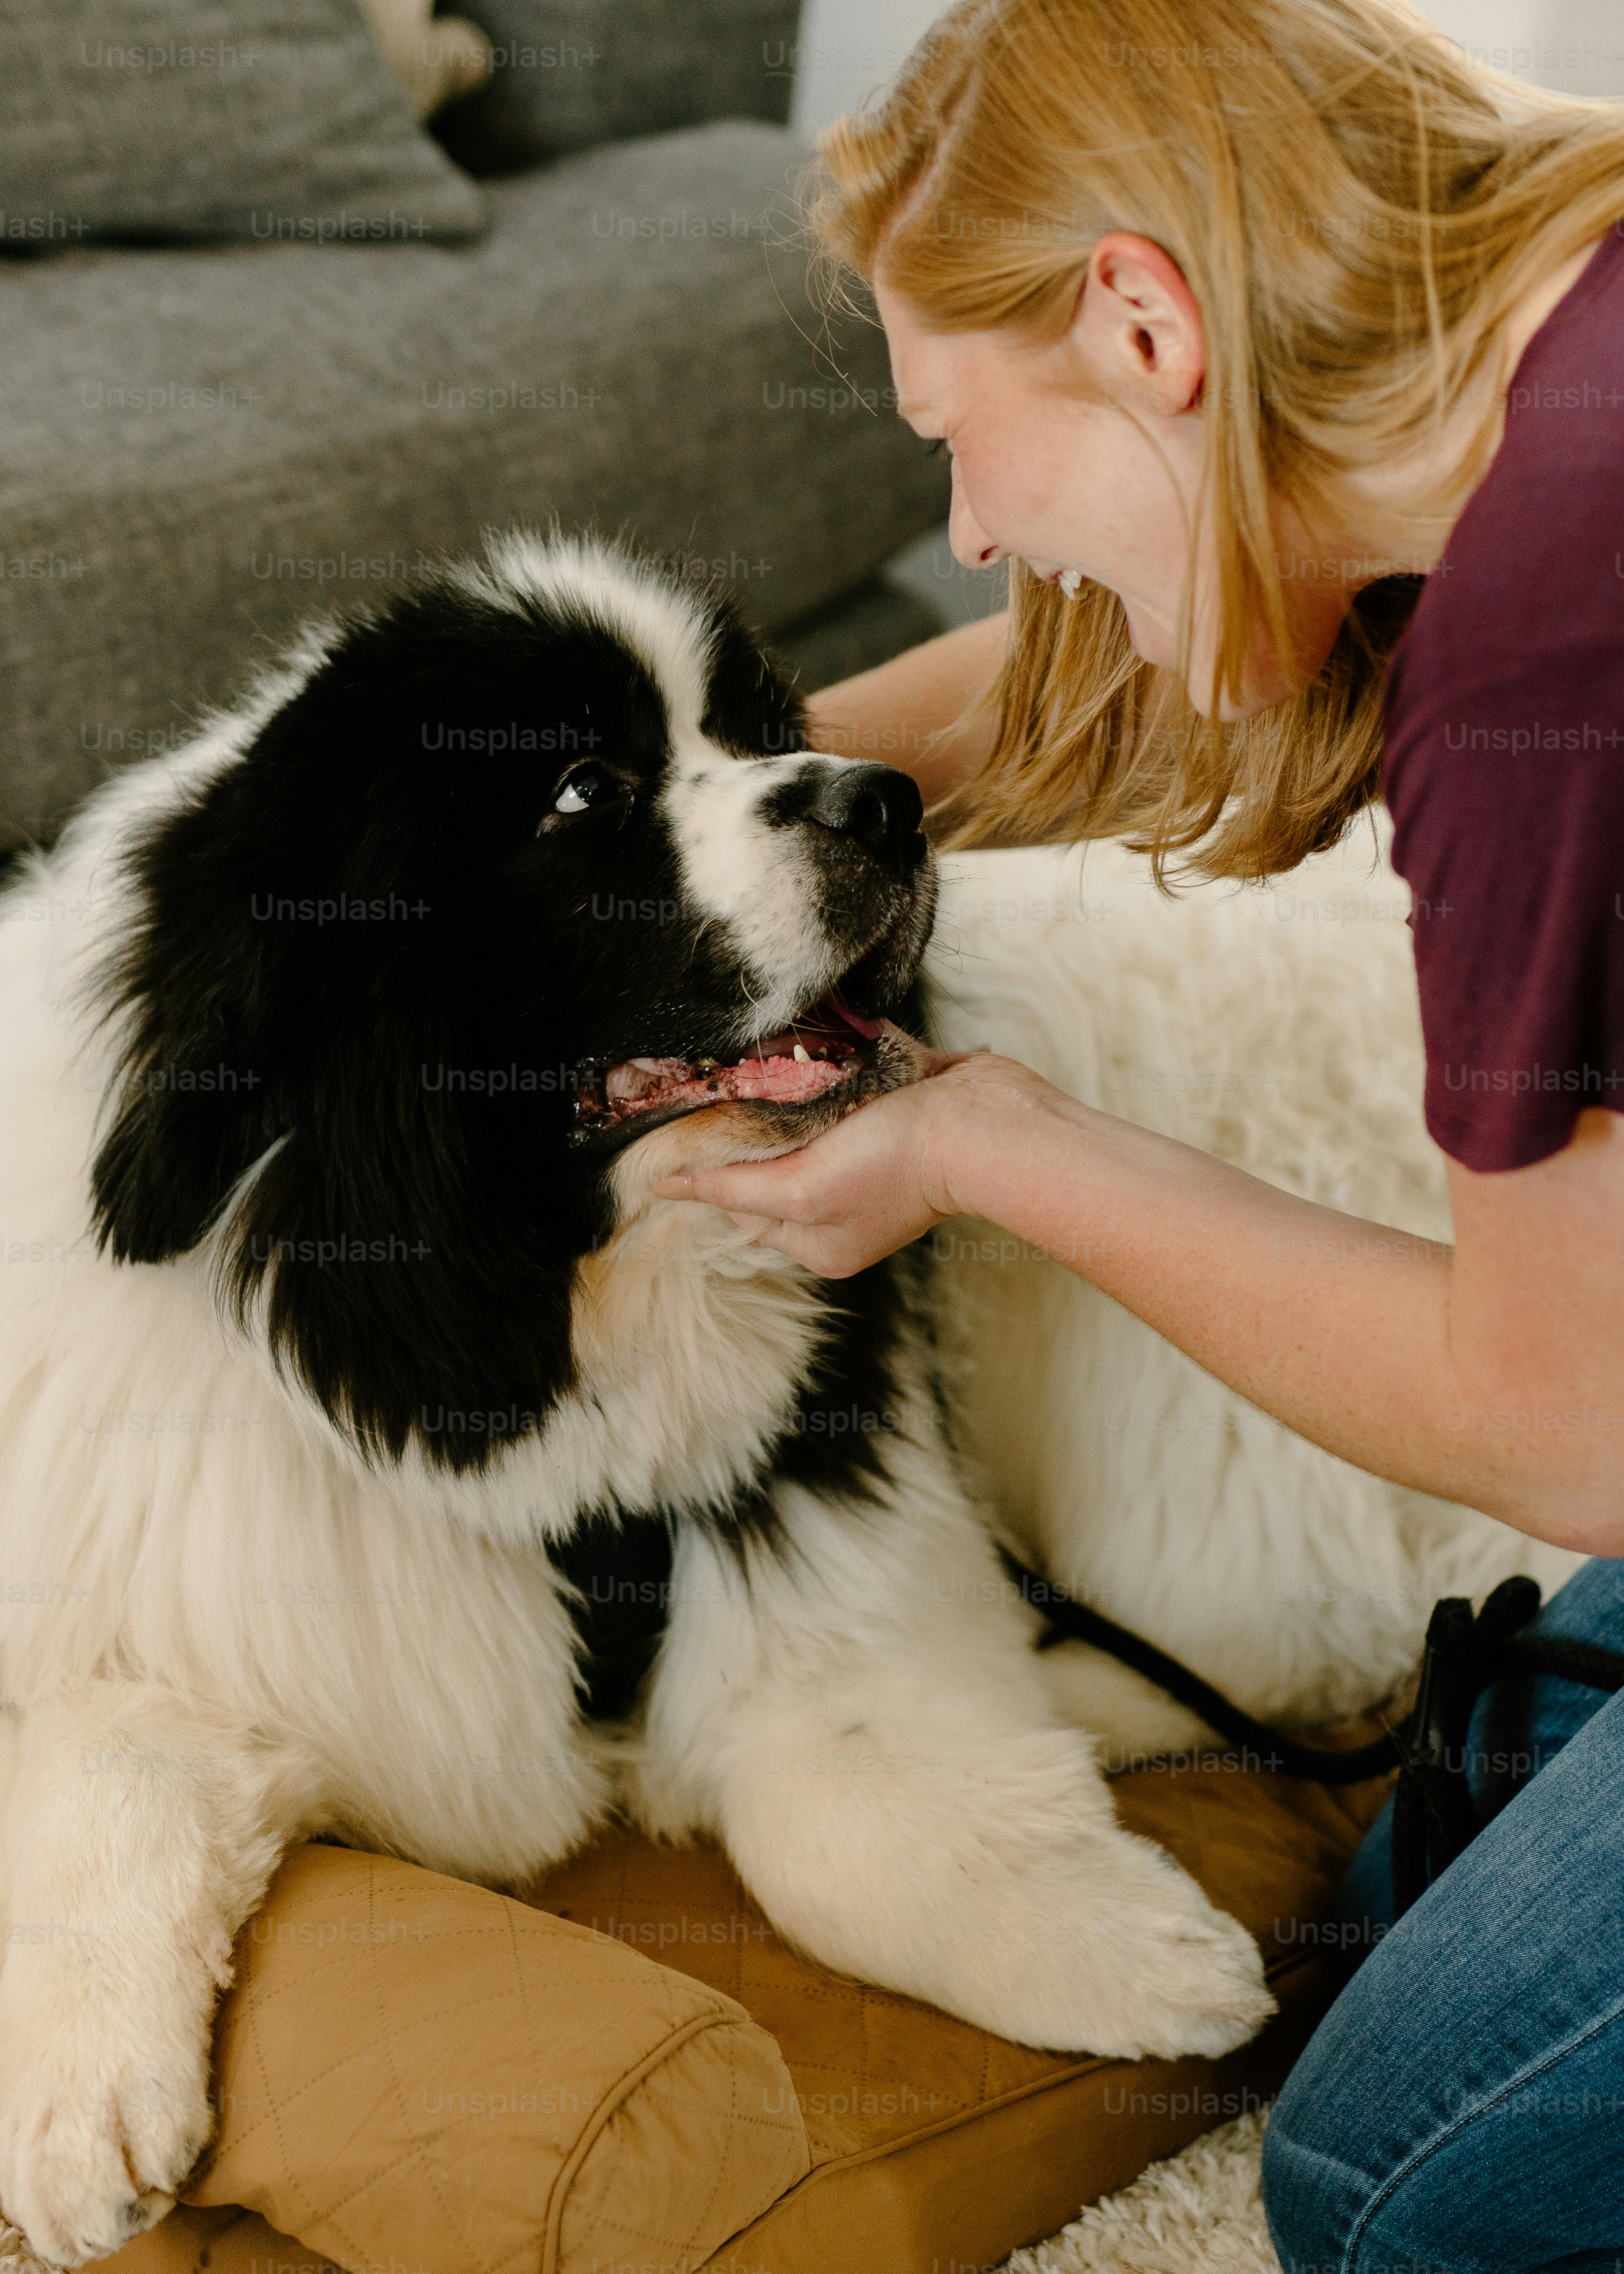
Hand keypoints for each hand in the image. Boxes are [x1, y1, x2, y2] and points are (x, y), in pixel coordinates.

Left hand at [653, 1050, 1074, 1276]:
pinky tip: (815, 1046)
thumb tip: (666, 1189)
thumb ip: (735, 1189)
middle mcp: (844, 1204)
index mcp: (820, 1240)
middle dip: (749, 1128)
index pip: (743, 1207)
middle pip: (771, 1164)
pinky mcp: (894, 1113)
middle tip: (716, 1089)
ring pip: (804, 1123)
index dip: (713, 1171)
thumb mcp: (801, 1188)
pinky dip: (830, 1068)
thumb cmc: (897, 1163)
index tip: (682, 1131)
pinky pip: (844, 1089)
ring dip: (787, 1092)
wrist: (985, 1122)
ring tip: (761, 1062)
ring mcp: (871, 1158)